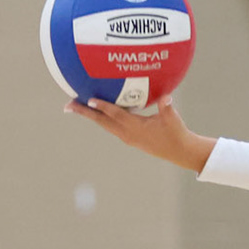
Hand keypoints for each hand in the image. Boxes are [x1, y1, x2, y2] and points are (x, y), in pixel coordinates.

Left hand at [67, 95, 215, 173]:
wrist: (180, 152)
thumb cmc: (177, 133)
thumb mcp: (173, 119)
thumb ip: (167, 107)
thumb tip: (167, 97)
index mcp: (136, 129)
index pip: (116, 115)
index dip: (103, 107)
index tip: (89, 100)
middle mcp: (127, 134)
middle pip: (102, 122)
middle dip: (85, 113)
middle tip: (68, 105)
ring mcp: (127, 137)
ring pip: (104, 124)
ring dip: (90, 115)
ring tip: (76, 106)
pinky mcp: (130, 137)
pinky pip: (111, 126)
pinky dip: (101, 118)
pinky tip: (97, 111)